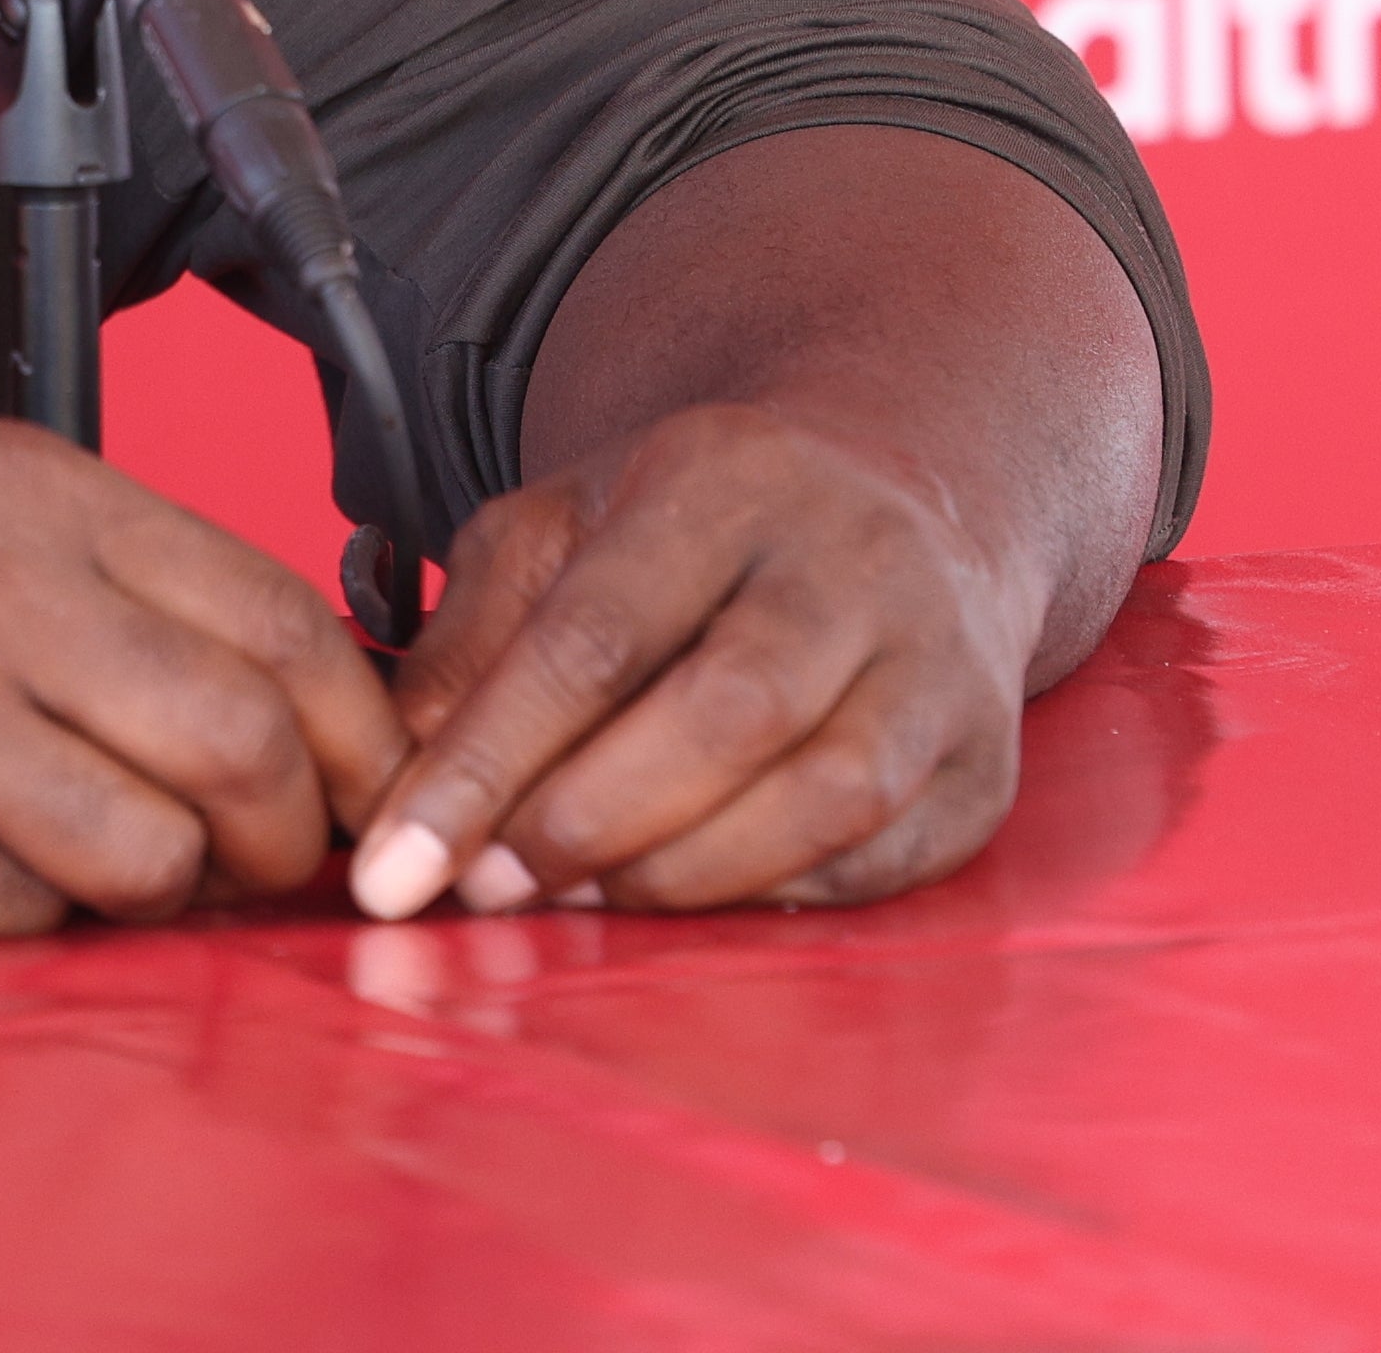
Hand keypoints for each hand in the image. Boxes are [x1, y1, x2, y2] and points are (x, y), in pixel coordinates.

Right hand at [0, 422, 401, 936]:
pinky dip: (4, 918)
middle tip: (258, 869)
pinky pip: (10, 920)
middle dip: (283, 840)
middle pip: (241, 743)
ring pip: (145, 854)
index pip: (277, 616)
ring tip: (79, 865)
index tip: (368, 795)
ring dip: (143, 893)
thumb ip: (118, 594)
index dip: (358, 733)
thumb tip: (312, 724)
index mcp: (26, 491)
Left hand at [344, 398, 1047, 918]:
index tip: (399, 861)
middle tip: (487, 888)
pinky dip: (769, 896)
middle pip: (727, 711)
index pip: (597, 631)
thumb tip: (396, 777)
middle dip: (588, 819)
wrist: (908, 510)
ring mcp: (939, 665)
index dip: (491, 757)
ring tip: (572, 901)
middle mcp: (854, 563)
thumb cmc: (696, 536)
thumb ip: (473, 640)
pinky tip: (685, 901)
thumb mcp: (565, 531)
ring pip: (825, 794)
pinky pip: (880, 860)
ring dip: (680, 873)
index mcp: (727, 479)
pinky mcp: (984, 767)